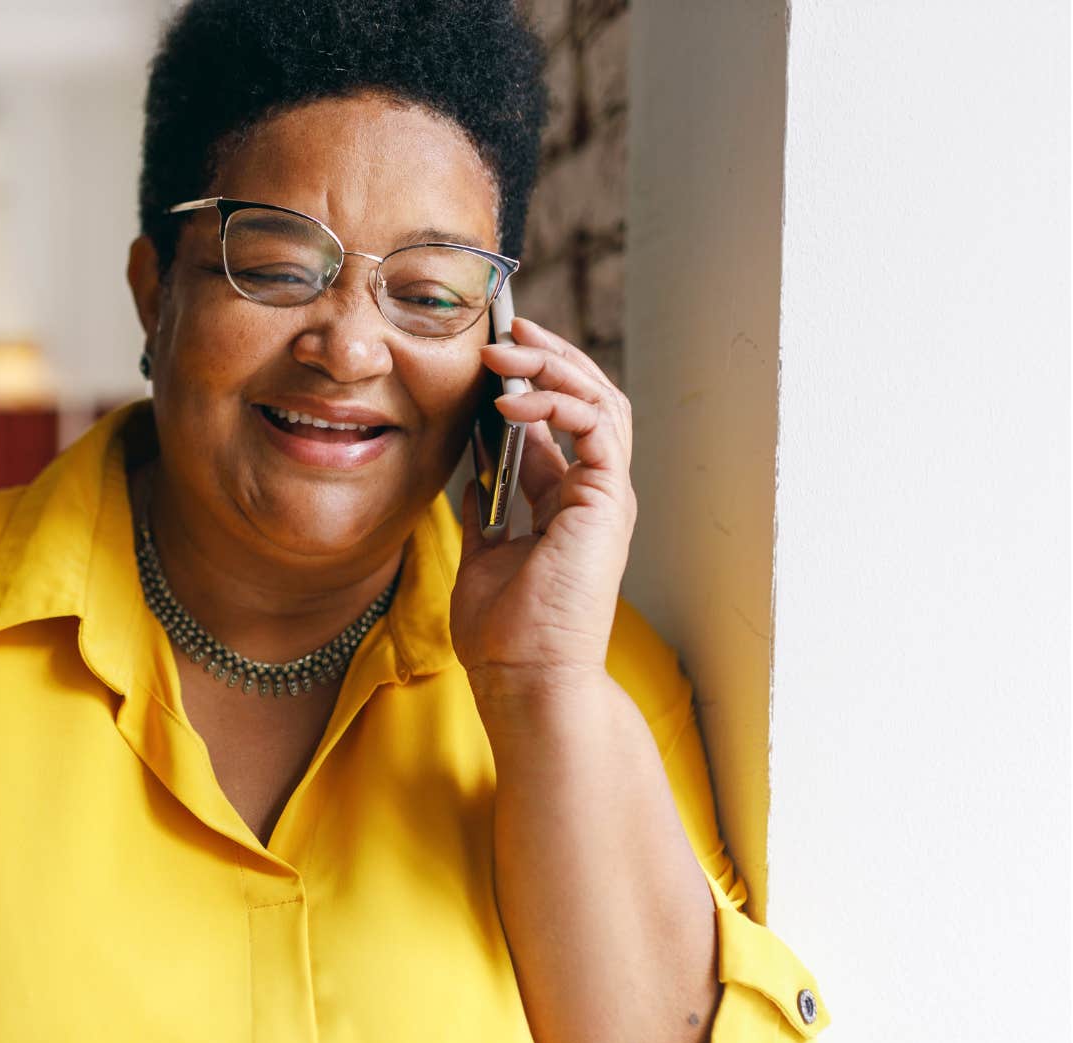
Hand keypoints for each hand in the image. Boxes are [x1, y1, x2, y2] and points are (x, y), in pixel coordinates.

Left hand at [453, 317, 636, 710]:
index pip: (558, 420)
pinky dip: (560, 402)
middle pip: (586, 398)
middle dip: (547, 357)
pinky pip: (596, 426)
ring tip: (506, 350)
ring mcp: (605, 495)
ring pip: (599, 400)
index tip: (489, 354)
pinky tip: (515, 400)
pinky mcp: (606, 499)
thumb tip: (473, 470)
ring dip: (553, 366)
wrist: (524, 676)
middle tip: (504, 330)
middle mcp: (593, 492)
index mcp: (566, 501)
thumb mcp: (483, 553)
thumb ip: (486, 508)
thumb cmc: (504, 633)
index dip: (528, 380)